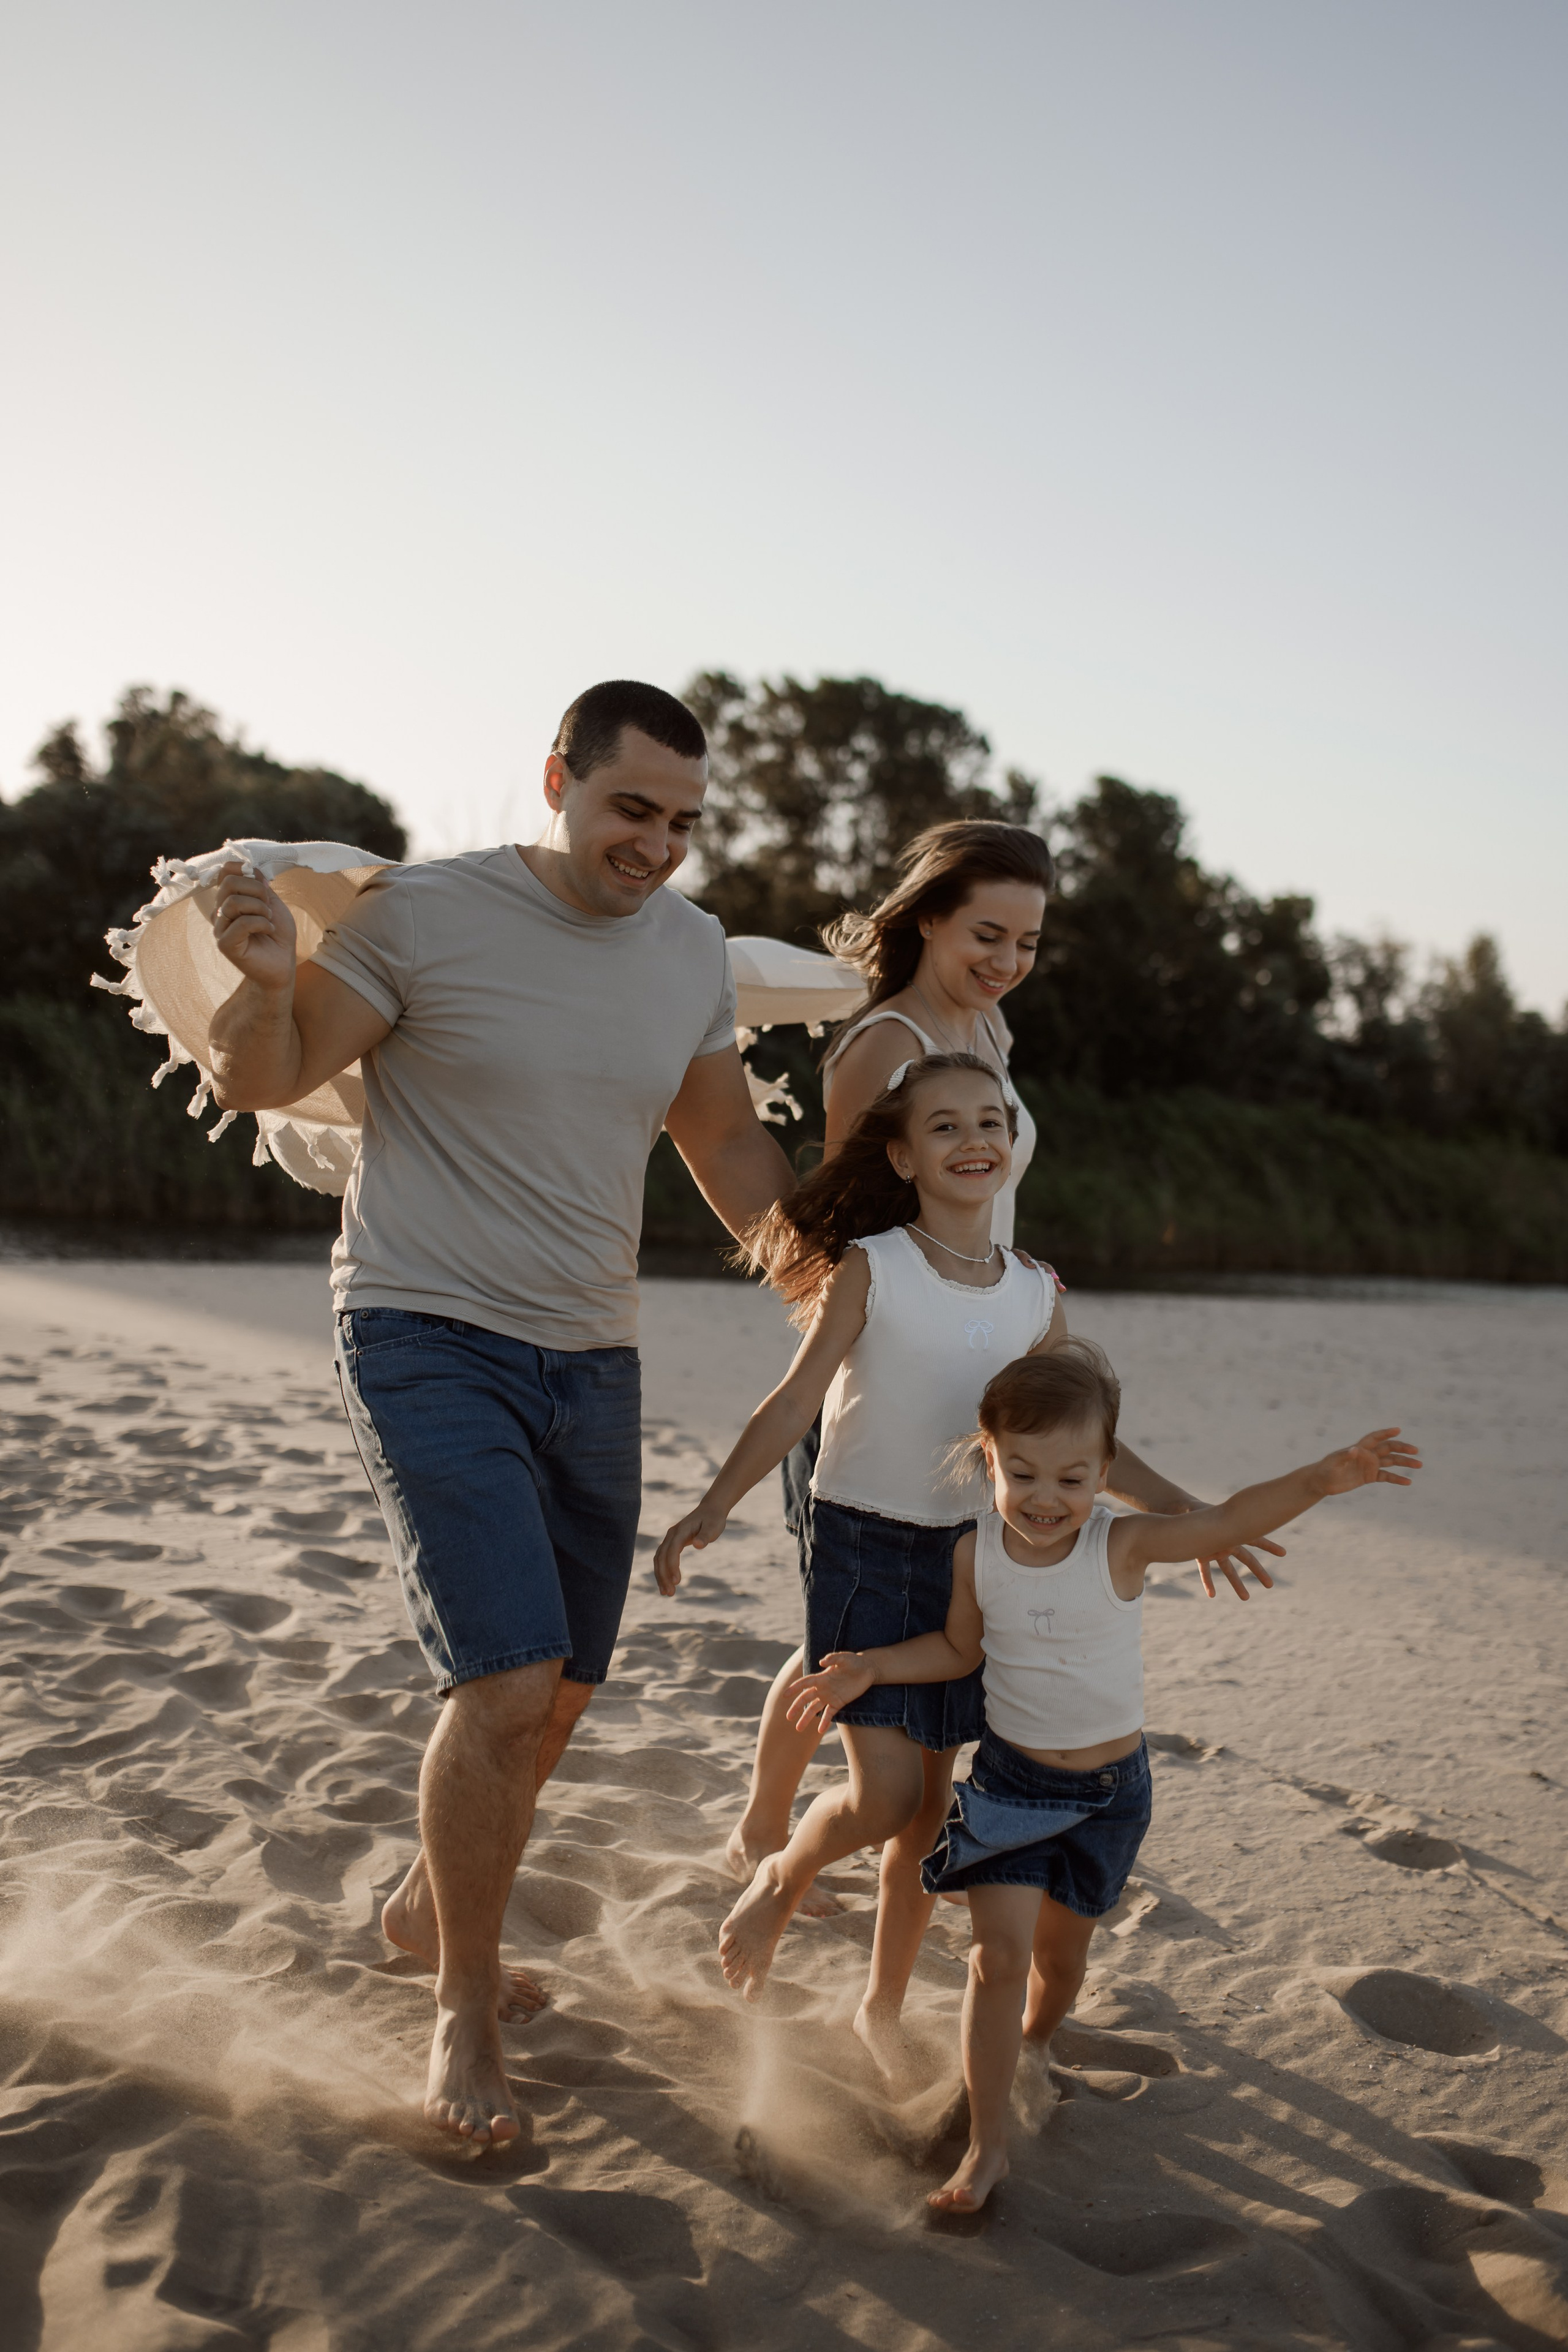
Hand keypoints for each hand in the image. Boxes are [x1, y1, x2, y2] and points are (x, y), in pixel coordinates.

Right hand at [209, 860, 297, 993]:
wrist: (283, 964)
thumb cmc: (278, 935)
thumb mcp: (273, 903)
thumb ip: (260, 885)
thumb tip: (249, 868)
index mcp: (229, 899)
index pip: (225, 871)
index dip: (245, 871)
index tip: (263, 887)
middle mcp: (220, 911)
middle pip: (228, 883)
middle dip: (256, 890)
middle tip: (268, 907)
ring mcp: (220, 928)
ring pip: (233, 902)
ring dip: (259, 908)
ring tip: (269, 920)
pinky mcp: (225, 944)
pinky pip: (241, 923)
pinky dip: (261, 923)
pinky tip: (268, 930)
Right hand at [652, 1502, 728, 1595]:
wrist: (710, 1509)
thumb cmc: (713, 1519)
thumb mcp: (714, 1527)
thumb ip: (705, 1536)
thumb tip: (698, 1545)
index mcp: (681, 1530)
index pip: (672, 1550)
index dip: (673, 1566)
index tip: (677, 1581)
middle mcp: (672, 1534)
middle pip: (662, 1556)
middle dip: (664, 1575)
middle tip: (670, 1593)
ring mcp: (670, 1538)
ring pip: (659, 1559)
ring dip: (661, 1576)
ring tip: (666, 1593)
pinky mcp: (672, 1543)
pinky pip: (662, 1558)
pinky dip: (662, 1571)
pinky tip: (666, 1583)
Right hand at [785, 1651, 873, 1731]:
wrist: (867, 1669)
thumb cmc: (854, 1661)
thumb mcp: (844, 1657)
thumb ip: (832, 1658)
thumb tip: (821, 1662)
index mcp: (822, 1677)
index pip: (805, 1683)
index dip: (795, 1688)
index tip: (785, 1695)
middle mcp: (823, 1688)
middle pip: (806, 1699)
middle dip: (796, 1707)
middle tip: (788, 1717)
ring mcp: (830, 1696)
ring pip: (814, 1709)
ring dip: (806, 1718)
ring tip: (798, 1728)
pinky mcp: (839, 1703)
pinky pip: (829, 1714)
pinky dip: (824, 1722)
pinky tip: (820, 1730)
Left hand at [1172, 1498, 1282, 1600]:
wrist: (1185, 1513)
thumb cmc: (1197, 1509)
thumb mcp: (1202, 1510)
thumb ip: (1203, 1513)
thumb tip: (1195, 1509)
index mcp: (1232, 1531)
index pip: (1255, 1539)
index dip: (1269, 1545)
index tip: (1282, 1553)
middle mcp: (1227, 1543)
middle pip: (1247, 1560)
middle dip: (1258, 1572)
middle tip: (1270, 1585)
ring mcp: (1216, 1551)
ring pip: (1229, 1570)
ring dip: (1236, 1584)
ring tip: (1246, 1598)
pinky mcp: (1202, 1556)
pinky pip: (1206, 1572)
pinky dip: (1207, 1582)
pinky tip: (1211, 1595)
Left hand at [1316, 1429, 1422, 1495]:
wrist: (1322, 1482)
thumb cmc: (1325, 1469)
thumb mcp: (1334, 1463)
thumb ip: (1345, 1456)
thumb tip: (1355, 1449)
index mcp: (1359, 1448)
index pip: (1375, 1438)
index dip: (1385, 1433)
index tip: (1398, 1430)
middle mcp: (1367, 1455)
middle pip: (1388, 1449)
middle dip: (1402, 1448)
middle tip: (1416, 1451)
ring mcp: (1369, 1466)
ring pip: (1391, 1462)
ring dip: (1404, 1463)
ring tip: (1419, 1465)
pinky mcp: (1369, 1477)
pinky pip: (1386, 1477)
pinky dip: (1397, 1479)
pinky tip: (1408, 1482)